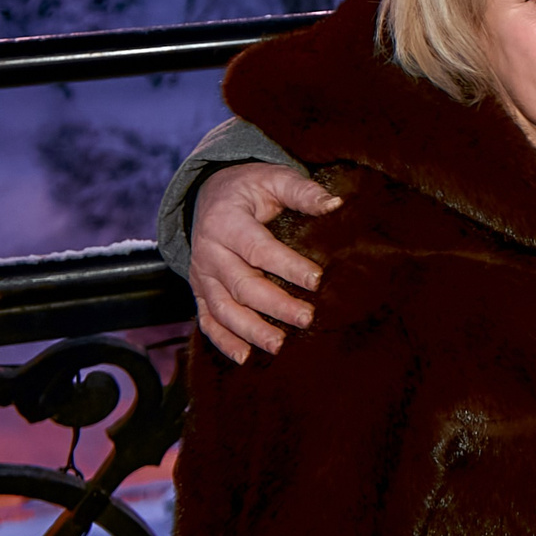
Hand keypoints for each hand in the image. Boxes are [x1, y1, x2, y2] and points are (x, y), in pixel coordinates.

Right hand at [191, 163, 339, 361]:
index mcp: (226, 222)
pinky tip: (245, 357)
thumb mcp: (273, 178)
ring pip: (222, 309)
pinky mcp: (200, 291)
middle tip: (307, 318)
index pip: (258, 249)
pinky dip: (222, 341)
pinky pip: (207, 320)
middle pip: (241, 285)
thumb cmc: (249, 187)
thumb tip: (336, 204)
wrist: (209, 193)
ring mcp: (201, 275)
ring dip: (250, 330)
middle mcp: (209, 252)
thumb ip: (303, 191)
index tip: (317, 280)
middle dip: (275, 305)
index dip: (287, 266)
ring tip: (279, 345)